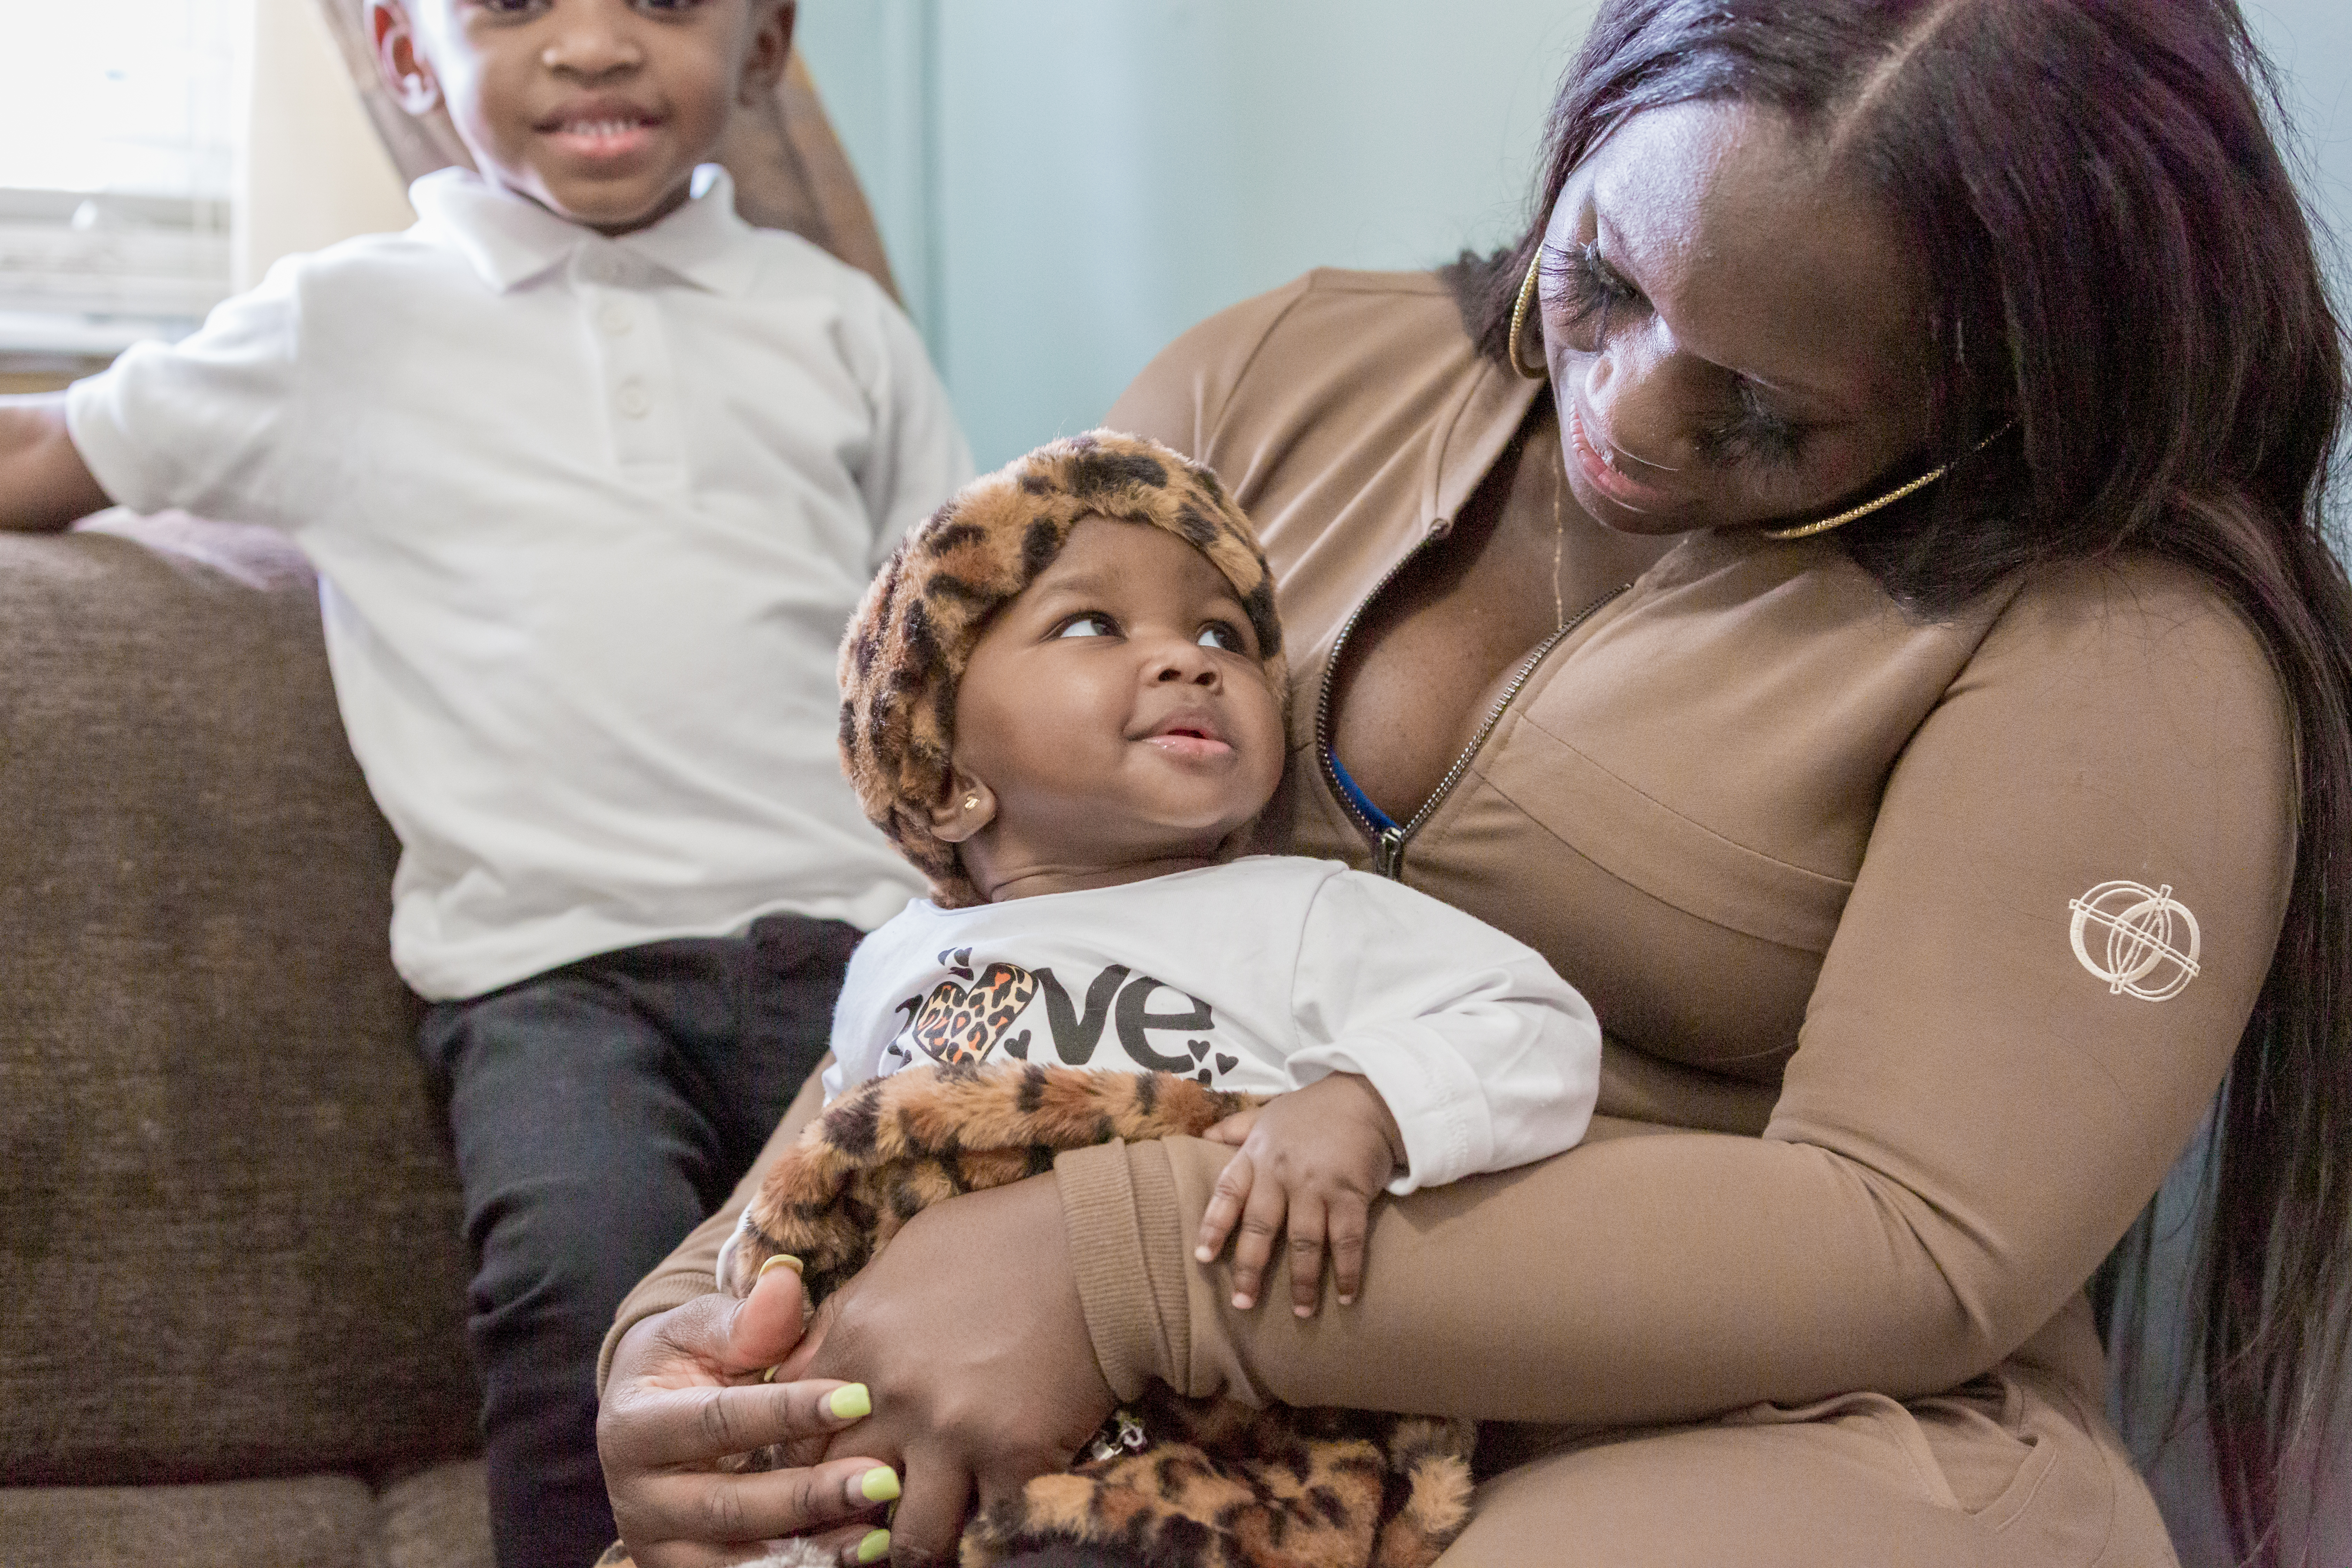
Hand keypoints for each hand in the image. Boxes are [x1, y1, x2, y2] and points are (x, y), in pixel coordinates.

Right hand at [597, 1263, 902, 1567]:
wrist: (647, 1415)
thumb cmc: (686, 1363)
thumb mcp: (701, 1330)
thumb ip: (745, 1318)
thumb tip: (787, 1281)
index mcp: (635, 1427)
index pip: (717, 1422)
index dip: (788, 1412)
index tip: (861, 1397)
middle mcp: (638, 1498)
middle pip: (728, 1507)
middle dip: (809, 1495)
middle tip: (884, 1477)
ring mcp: (661, 1547)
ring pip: (739, 1562)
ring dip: (815, 1548)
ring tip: (882, 1528)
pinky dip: (808, 1567)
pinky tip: (863, 1552)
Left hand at [785, 1175, 1117, 1566]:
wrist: (1102, 1246)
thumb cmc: (1002, 1239)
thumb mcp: (901, 1256)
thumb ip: (844, 1318)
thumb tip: (803, 1369)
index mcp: (858, 1341)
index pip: (792, 1433)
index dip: (804, 1459)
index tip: (824, 1470)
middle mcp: (895, 1396)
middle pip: (835, 1492)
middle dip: (843, 1513)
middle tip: (859, 1521)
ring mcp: (955, 1434)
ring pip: (906, 1541)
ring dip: (909, 1545)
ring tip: (920, 1540)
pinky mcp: (1017, 1460)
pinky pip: (985, 1531)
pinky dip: (983, 1533)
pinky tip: (985, 1521)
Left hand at [1196, 1073, 1403, 1316]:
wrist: (1367, 1096)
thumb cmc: (1313, 1109)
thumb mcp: (1269, 1113)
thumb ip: (1236, 1128)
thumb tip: (1201, 1136)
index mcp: (1257, 1155)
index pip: (1227, 1194)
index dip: (1214, 1226)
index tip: (1204, 1258)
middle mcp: (1281, 1172)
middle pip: (1261, 1227)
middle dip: (1251, 1268)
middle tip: (1243, 1303)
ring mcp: (1316, 1184)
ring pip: (1303, 1241)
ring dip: (1302, 1281)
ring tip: (1301, 1312)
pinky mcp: (1351, 1192)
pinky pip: (1347, 1239)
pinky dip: (1347, 1270)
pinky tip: (1345, 1296)